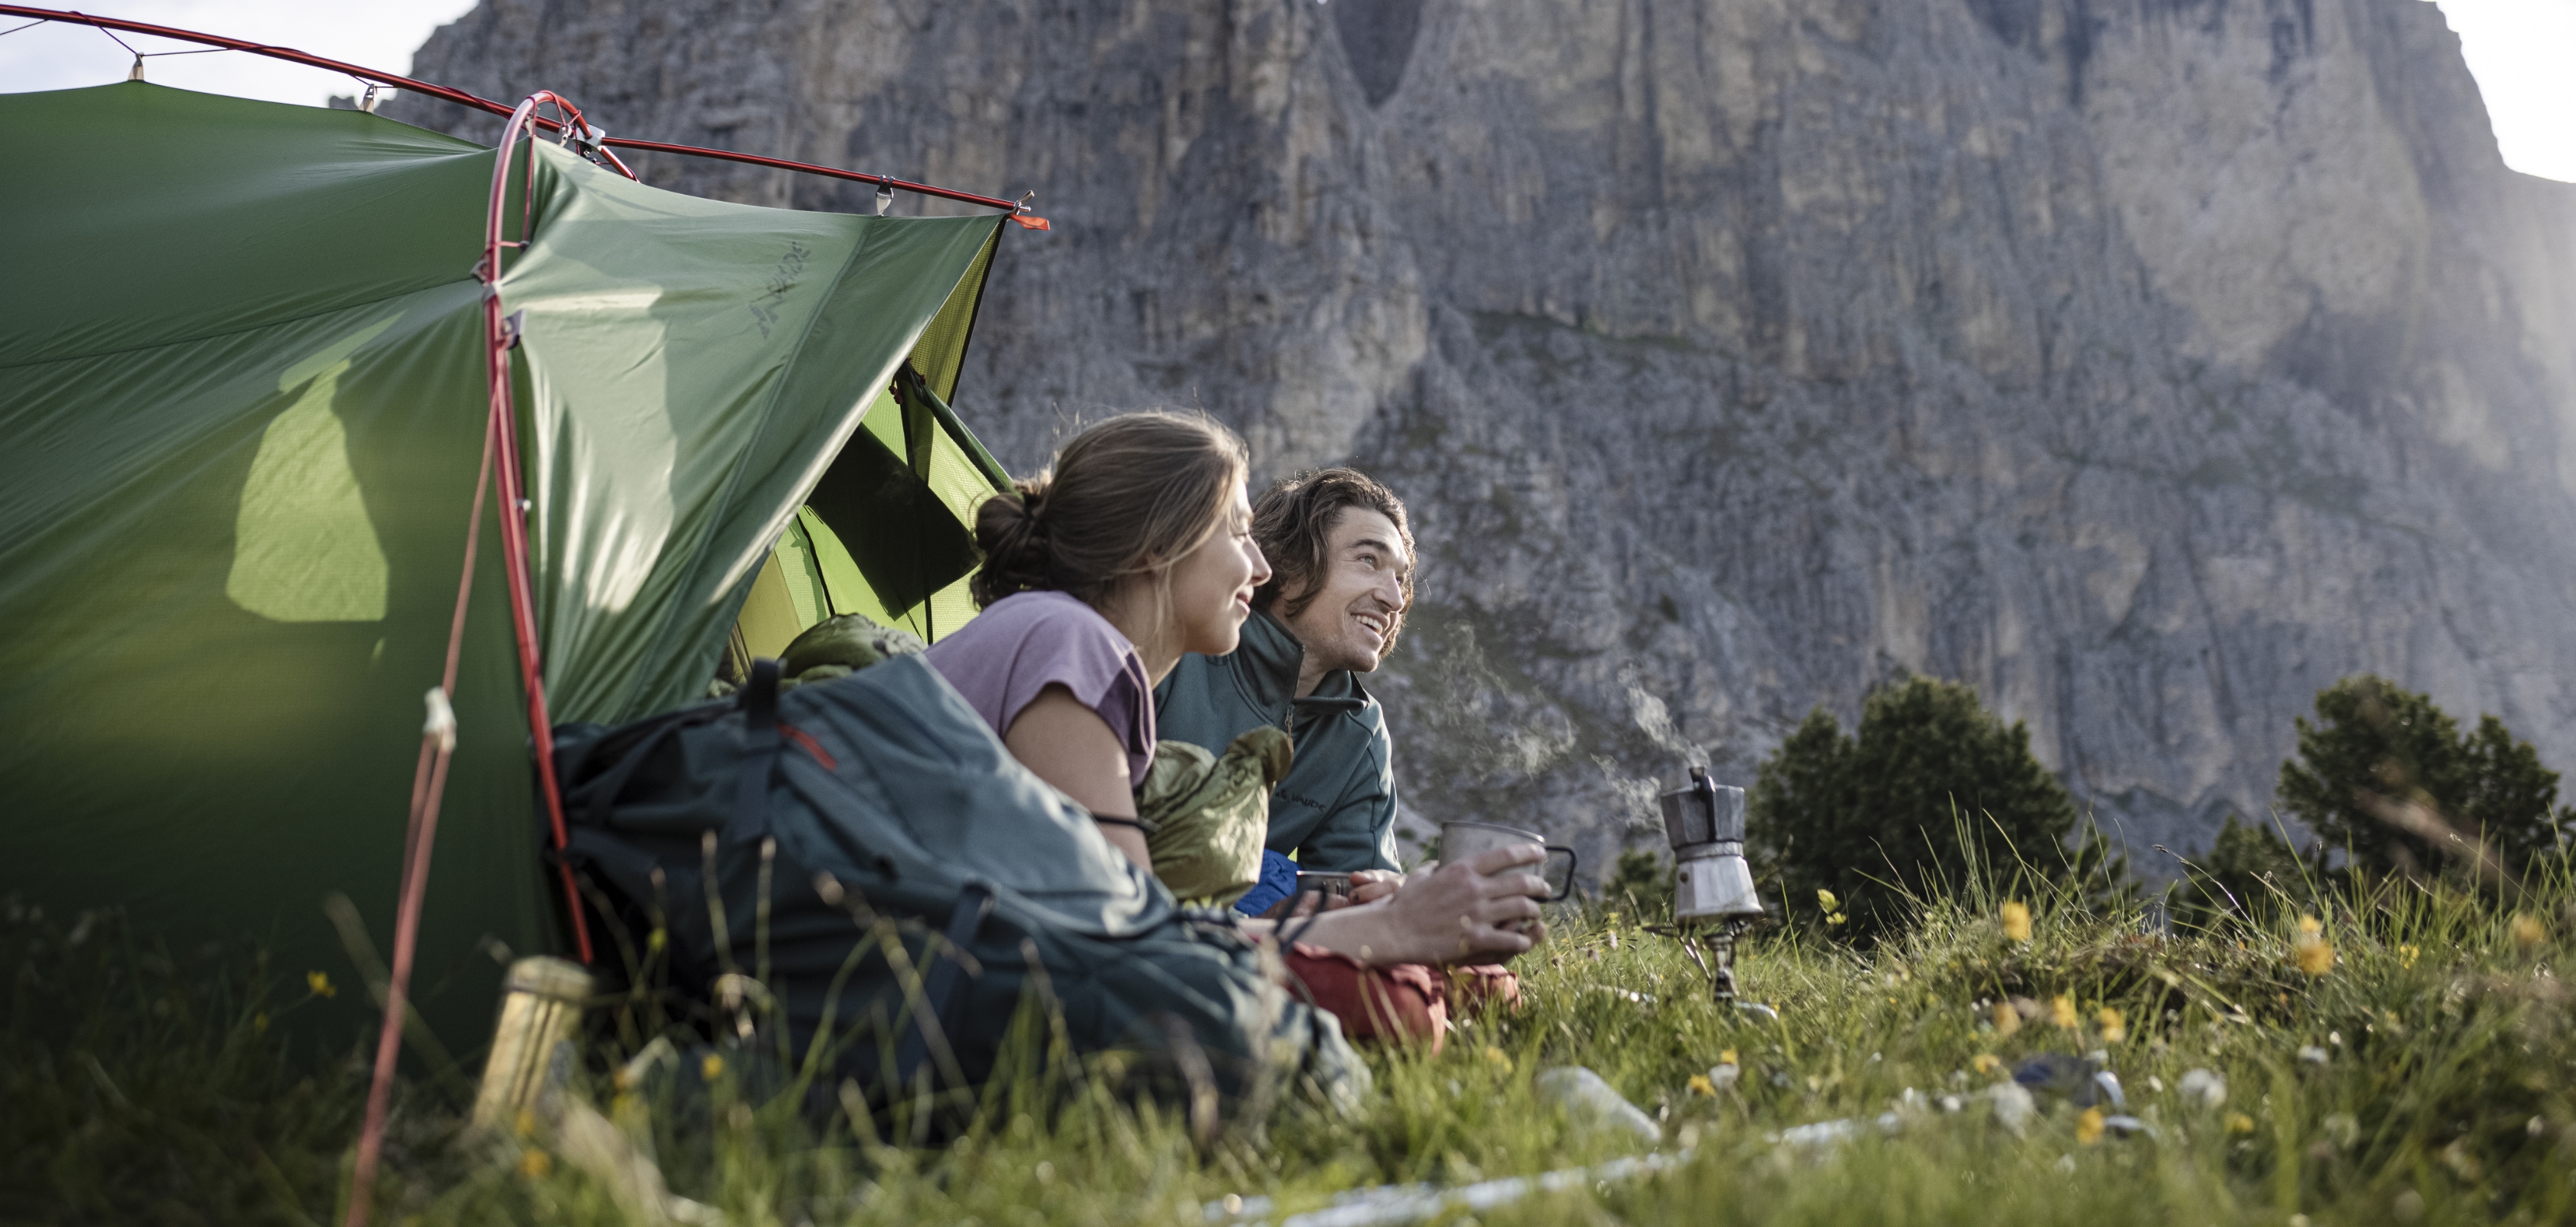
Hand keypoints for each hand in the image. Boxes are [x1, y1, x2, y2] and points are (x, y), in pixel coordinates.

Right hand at [1294, 845, 1550, 966]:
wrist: (1394, 931)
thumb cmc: (1404, 904)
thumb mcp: (1421, 876)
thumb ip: (1437, 868)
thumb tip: (1442, 863)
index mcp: (1463, 869)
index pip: (1506, 855)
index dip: (1529, 852)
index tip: (1541, 853)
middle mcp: (1475, 889)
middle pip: (1522, 882)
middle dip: (1539, 885)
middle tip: (1544, 889)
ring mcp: (1477, 914)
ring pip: (1523, 908)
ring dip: (1535, 910)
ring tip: (1536, 912)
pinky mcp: (1476, 939)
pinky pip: (1512, 939)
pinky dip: (1524, 940)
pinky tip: (1525, 940)